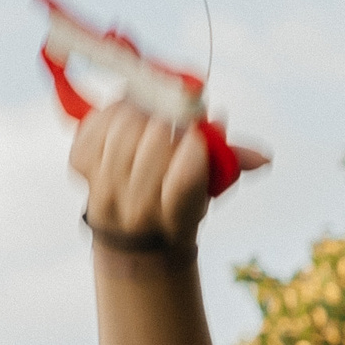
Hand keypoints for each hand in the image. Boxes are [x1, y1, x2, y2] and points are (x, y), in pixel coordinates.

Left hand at [69, 98, 268, 251]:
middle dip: (170, 121)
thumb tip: (263, 157)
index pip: (185, 178)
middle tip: (176, 115)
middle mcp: (135, 207)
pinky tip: (127, 113)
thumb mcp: (209, 189)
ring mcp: (103, 188)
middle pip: (153, 144)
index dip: (194, 149)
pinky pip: (96, 125)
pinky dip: (113, 111)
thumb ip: (231, 163)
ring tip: (153, 111)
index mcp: (176, 215)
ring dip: (143, 111)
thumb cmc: (178, 200)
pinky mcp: (80, 166)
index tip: (198, 138)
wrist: (131, 234)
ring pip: (124, 129)